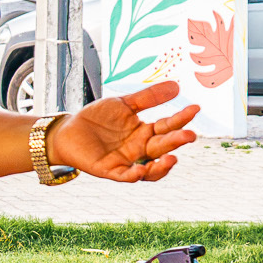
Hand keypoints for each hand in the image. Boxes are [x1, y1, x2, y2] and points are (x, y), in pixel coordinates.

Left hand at [49, 81, 199, 182]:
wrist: (68, 130)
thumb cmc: (97, 118)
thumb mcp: (124, 104)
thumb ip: (148, 97)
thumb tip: (177, 86)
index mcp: (145, 132)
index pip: (168, 126)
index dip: (181, 119)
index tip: (195, 108)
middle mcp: (139, 149)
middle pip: (163, 147)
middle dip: (177, 142)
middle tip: (190, 135)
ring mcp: (126, 161)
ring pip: (151, 169)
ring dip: (163, 167)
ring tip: (173, 158)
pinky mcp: (109, 170)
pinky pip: (126, 176)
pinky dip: (135, 174)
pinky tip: (141, 169)